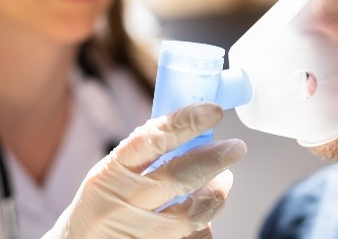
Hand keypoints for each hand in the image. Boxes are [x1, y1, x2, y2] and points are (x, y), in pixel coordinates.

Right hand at [44, 102, 246, 237]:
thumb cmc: (101, 206)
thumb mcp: (110, 175)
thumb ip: (145, 157)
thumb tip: (194, 128)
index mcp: (109, 173)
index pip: (150, 140)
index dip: (186, 123)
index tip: (213, 111)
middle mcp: (121, 204)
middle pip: (178, 178)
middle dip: (215, 159)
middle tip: (236, 147)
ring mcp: (136, 234)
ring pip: (192, 215)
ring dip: (215, 194)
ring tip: (222, 182)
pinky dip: (204, 225)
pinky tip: (204, 216)